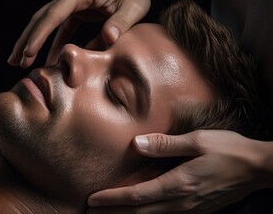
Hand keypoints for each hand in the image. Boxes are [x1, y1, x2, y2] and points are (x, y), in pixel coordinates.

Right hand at [8, 0, 154, 67]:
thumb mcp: (133, 8)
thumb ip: (120, 23)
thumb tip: (108, 38)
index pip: (54, 14)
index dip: (40, 34)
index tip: (28, 51)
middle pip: (41, 18)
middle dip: (27, 40)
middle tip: (15, 61)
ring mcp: (68, 2)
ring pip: (44, 23)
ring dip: (32, 42)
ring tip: (20, 62)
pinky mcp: (72, 11)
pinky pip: (57, 29)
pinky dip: (49, 45)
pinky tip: (45, 61)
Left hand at [86, 130, 268, 213]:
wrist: (259, 169)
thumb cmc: (229, 151)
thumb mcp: (197, 141)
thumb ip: (166, 145)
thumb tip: (138, 144)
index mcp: (179, 184)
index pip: (137, 196)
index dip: (113, 199)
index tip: (92, 200)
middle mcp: (182, 202)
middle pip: (140, 213)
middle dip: (113, 213)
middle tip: (90, 211)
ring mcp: (190, 210)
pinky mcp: (197, 210)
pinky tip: (138, 213)